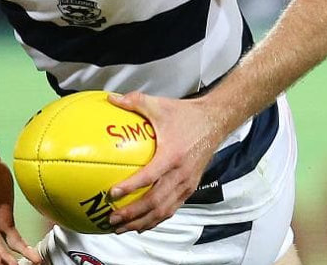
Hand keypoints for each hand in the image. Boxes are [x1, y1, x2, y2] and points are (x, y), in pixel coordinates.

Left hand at [106, 92, 220, 233]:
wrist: (214, 121)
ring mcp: (187, 183)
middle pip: (155, 201)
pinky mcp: (190, 187)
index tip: (113, 193)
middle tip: (112, 218)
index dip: (131, 187)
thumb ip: (135, 102)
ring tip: (122, 228)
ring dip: (142, 222)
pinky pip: (172, 208)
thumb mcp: (159, 105)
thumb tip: (112, 99)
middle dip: (132, 214)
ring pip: (164, 210)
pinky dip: (156, 219)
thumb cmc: (187, 114)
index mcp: (172, 155)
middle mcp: (181, 174)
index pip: (149, 176)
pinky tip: (142, 223)